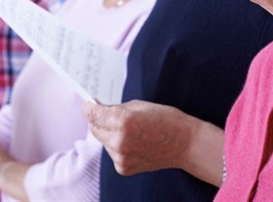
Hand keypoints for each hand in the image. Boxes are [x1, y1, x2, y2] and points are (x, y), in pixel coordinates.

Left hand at [83, 99, 223, 185]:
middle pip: (95, 128)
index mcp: (123, 121)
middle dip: (98, 119)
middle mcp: (119, 141)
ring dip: (108, 133)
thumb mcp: (140, 105)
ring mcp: (121, 157)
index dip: (88, 107)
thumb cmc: (166, 119)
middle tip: (105, 112)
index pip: (93, 115)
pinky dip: (116, 145)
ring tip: (128, 128)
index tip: (87, 104)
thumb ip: (116, 108)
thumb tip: (97, 109)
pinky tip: (133, 141)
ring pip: (103, 141)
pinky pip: (112, 153)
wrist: (185, 144)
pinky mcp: (123, 168)